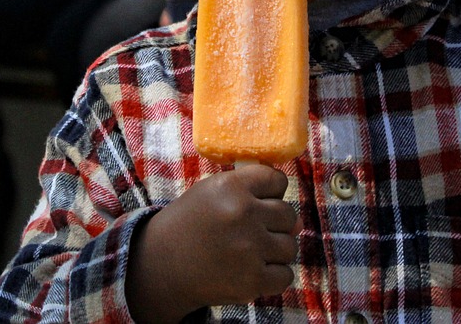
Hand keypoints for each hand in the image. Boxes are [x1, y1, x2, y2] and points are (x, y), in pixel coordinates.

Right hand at [126, 165, 298, 321]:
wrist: (160, 265)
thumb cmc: (191, 224)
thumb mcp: (214, 194)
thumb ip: (255, 197)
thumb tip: (300, 224)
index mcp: (231, 186)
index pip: (278, 180)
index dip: (270, 192)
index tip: (255, 203)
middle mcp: (242, 213)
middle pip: (288, 214)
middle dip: (273, 223)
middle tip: (246, 232)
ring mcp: (249, 248)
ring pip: (290, 245)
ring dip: (274, 251)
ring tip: (247, 253)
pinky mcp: (251, 280)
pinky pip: (285, 275)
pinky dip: (273, 277)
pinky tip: (251, 271)